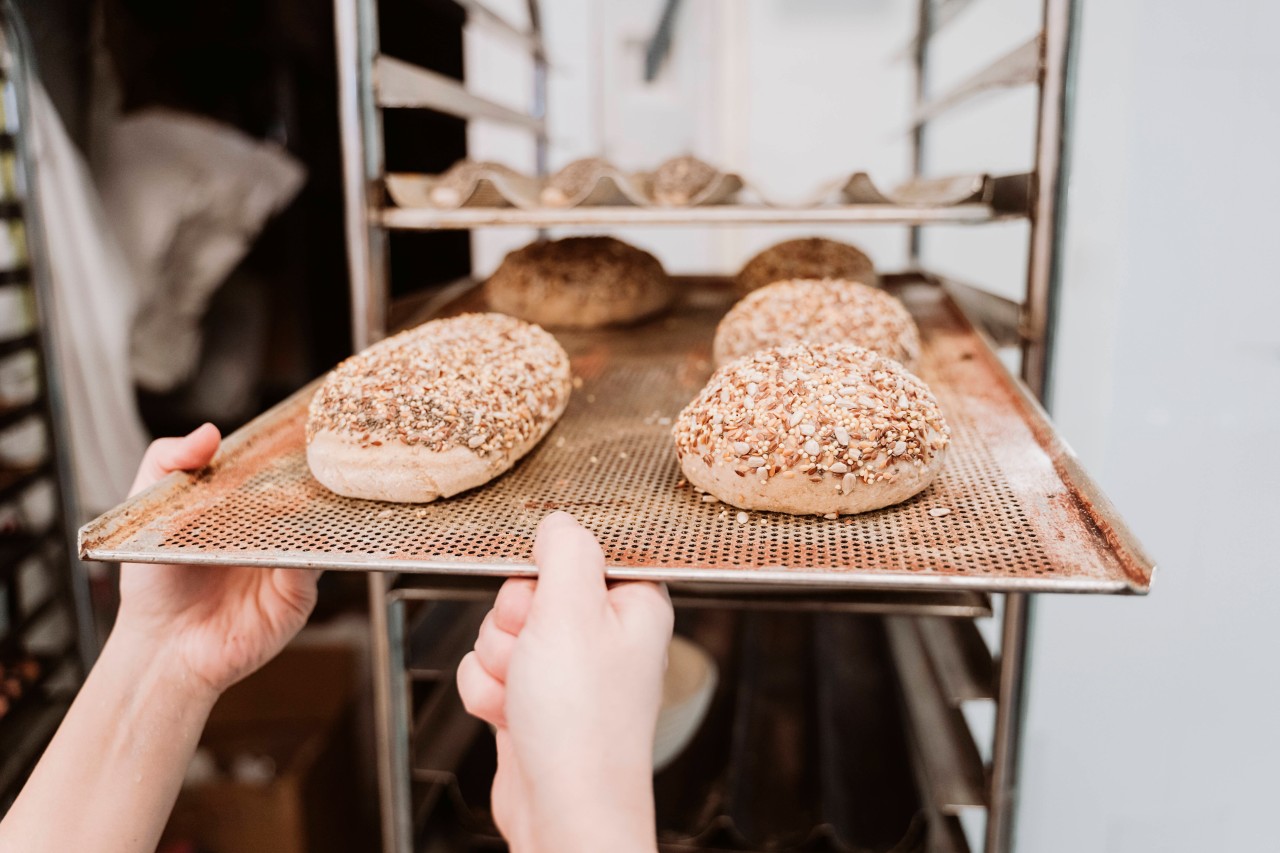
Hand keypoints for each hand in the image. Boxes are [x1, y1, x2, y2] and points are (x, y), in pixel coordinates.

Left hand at [115, 424, 318, 698]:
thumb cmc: (155, 583)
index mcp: (242, 505)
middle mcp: (272, 530)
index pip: (274, 467)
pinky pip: (314, 564)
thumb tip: (210, 432)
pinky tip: (294, 538)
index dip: (285, 448)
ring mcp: (290, 560)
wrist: (161, 645)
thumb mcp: (147, 508)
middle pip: (306, 493)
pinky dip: (308, 549)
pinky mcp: (299, 593)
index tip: (295, 428)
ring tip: (305, 494)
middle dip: (311, 474)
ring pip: (319, 525)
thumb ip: (167, 461)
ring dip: (317, 509)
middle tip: (313, 454)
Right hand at [457, 512, 672, 852]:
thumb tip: (559, 522)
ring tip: (524, 689)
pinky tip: (509, 713)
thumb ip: (565, 552)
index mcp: (633, 603)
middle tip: (533, 646)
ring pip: (500, 629)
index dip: (549, 569)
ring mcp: (566, 670)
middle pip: (529, 588)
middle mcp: (603, 635)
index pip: (578, 551)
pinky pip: (486, 670)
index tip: (546, 589)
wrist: (565, 812)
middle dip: (513, 619)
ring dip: (497, 658)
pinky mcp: (533, 700)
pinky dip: (487, 691)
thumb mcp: (572, 612)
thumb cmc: (583, 724)